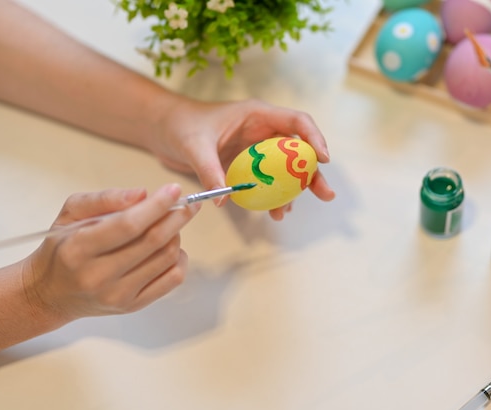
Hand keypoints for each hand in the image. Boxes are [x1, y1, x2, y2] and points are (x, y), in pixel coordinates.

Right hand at [21, 184, 198, 322]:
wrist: (51, 293)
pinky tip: (172, 247)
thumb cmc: (63, 247)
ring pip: (166, 258)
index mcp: (79, 249)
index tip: (174, 189)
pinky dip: (180, 258)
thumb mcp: (70, 214)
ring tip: (170, 224)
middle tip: (189, 203)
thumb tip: (142, 194)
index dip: (157, 206)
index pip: (128, 225)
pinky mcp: (133, 306)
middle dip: (177, 217)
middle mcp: (98, 276)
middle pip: (153, 242)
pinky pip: (172, 279)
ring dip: (176, 235)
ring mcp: (118, 295)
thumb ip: (104, 200)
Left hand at [148, 97, 335, 219]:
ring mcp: (257, 150)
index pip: (297, 122)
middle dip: (313, 173)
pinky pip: (268, 181)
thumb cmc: (181, 126)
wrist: (164, 131)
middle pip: (299, 151)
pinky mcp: (248, 166)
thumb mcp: (194, 145)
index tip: (323, 160)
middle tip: (326, 194)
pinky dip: (271, 196)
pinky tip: (271, 212)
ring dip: (293, 191)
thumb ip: (209, 169)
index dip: (314, 139)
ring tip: (286, 213)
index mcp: (257, 115)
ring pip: (286, 170)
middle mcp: (263, 131)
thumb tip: (224, 198)